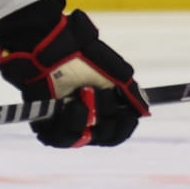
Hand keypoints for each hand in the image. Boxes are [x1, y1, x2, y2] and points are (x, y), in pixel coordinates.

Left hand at [0, 0, 148, 148]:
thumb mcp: (115, 72)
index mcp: (102, 106)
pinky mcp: (45, 122)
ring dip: (83, 118)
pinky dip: (66, 124)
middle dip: (104, 114)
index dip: (124, 127)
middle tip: (96, 91)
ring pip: (79, 140)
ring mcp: (65, 120)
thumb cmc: (83, 55)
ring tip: (80, 95)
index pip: (118, 131)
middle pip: (102, 137)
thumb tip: (144, 111)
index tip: (128, 116)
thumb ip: (131, 93)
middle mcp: (85, 117)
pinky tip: (67, 105)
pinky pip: (56, 139)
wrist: (52, 48)